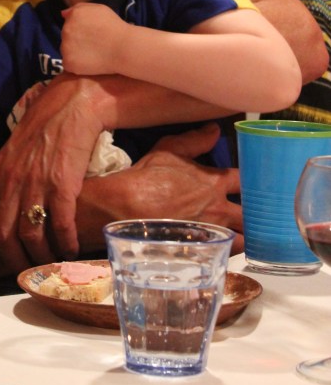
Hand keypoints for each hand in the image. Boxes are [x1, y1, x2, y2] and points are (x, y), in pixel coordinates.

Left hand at [0, 73, 104, 272]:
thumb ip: (8, 176)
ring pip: (30, 235)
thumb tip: (8, 205)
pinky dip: (65, 242)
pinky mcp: (63, 184)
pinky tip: (72, 248)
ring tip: (53, 262)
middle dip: (11, 260)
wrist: (73, 102)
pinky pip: (60, 225)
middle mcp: (11, 180)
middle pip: (1, 234)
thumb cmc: (45, 123)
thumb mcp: (15, 149)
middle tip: (24, 272)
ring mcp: (36, 183)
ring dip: (41, 256)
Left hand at [61, 3, 127, 75]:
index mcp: (74, 15)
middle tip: (93, 45)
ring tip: (92, 54)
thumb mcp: (99, 9)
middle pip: (66, 36)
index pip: (69, 23)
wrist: (123, 48)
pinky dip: (76, 64)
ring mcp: (65, 47)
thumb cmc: (114, 27)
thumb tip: (63, 14)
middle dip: (76, 40)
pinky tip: (89, 63)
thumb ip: (80, 8)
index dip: (81, 29)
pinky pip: (68, 63)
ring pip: (66, 50)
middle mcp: (66, 30)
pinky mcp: (68, 62)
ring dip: (74, 52)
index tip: (92, 34)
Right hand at [82, 123, 242, 247]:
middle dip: (256, 215)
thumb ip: (195, 140)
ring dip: (247, 237)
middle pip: (252, 215)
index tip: (253, 182)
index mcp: (215, 182)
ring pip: (244, 240)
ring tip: (247, 236)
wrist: (126, 207)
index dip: (252, 180)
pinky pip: (224, 254)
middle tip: (257, 214)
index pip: (246, 180)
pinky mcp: (200, 248)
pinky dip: (228, 252)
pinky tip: (226, 250)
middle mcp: (218, 208)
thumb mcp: (169, 149)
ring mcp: (210, 231)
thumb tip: (214, 130)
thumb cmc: (146, 177)